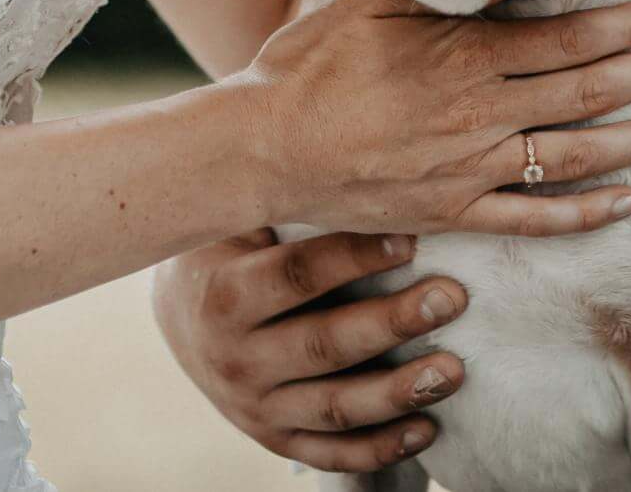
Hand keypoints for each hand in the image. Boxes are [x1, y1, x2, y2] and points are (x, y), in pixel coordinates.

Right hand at [153, 227, 467, 474]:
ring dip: (397, 392)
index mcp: (226, 297)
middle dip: (392, 322)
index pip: (297, 277)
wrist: (179, 316)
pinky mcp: (274, 438)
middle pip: (323, 346)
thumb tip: (367, 177)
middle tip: (451, 298)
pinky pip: (330, 453)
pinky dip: (381, 447)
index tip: (413, 239)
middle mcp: (237, 359)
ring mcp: (254, 407)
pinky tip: (427, 428)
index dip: (354, 258)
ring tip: (452, 372)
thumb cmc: (229, 251)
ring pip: (334, 408)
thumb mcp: (239, 223)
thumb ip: (291, 208)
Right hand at [236, 0, 630, 236]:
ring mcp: (469, 168)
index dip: (622, 24)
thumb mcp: (372, 1)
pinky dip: (583, 214)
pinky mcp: (453, 212)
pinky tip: (627, 204)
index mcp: (461, 55)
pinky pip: (532, 218)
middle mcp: (476, 113)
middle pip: (583, 93)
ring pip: (571, 155)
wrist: (261, 147)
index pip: (563, 38)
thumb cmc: (309, 65)